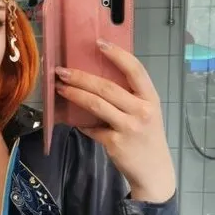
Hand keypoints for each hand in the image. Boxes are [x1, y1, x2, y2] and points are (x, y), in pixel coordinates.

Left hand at [55, 40, 175, 203]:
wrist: (154, 171)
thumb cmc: (147, 137)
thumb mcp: (147, 113)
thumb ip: (130, 97)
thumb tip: (97, 79)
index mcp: (151, 98)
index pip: (135, 70)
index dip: (117, 54)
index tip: (98, 43)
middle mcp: (142, 111)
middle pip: (106, 87)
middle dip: (81, 77)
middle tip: (62, 70)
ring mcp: (128, 127)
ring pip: (96, 104)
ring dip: (74, 94)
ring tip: (60, 87)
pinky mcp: (115, 143)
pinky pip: (91, 127)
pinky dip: (80, 123)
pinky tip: (72, 119)